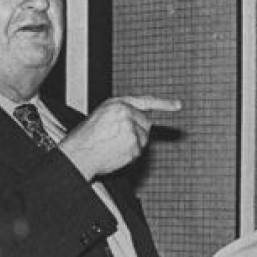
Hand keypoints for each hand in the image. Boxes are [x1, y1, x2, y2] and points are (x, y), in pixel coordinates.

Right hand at [59, 95, 181, 179]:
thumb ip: (121, 112)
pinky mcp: (134, 146)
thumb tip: (141, 116)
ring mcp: (132, 131)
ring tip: (113, 145)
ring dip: (133, 142)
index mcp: (118, 105)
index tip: (177, 105)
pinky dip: (130, 153)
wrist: (79, 154)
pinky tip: (115, 153)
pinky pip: (138, 150)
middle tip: (118, 137)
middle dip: (137, 130)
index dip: (163, 104)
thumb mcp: (101, 115)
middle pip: (145, 123)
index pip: (145, 102)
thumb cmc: (85, 137)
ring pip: (143, 138)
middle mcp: (127, 115)